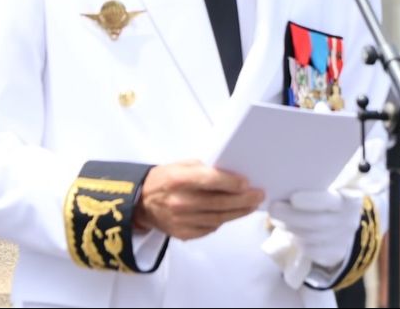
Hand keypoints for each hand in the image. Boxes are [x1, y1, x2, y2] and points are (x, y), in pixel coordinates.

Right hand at [134, 160, 263, 240]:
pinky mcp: (183, 234)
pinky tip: (231, 214)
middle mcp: (180, 202)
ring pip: (218, 218)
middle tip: (258, 196)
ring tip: (251, 206)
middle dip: (243, 200)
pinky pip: (210, 228)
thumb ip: (203, 170)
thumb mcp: (180, 165)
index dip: (231, 183)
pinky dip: (222, 221)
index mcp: (178, 179)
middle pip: (219, 203)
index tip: (247, 183)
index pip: (211, 181)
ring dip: (238, 212)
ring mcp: (182, 221)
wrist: (141, 203)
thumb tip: (229, 175)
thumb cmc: (163, 179)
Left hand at [268, 189, 364, 268]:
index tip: (292, 198)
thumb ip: (313, 186)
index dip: (311, 200)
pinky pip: (311, 250)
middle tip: (273, 209)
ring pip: (311, 237)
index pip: (329, 201)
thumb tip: (284, 185)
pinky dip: (297, 241)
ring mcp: (344, 239)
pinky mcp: (336, 253)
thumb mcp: (328, 188)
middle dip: (291, 216)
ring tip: (277, 220)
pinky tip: (289, 232)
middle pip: (316, 222)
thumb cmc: (327, 199)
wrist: (343, 221)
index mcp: (349, 199)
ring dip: (289, 228)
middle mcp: (350, 220)